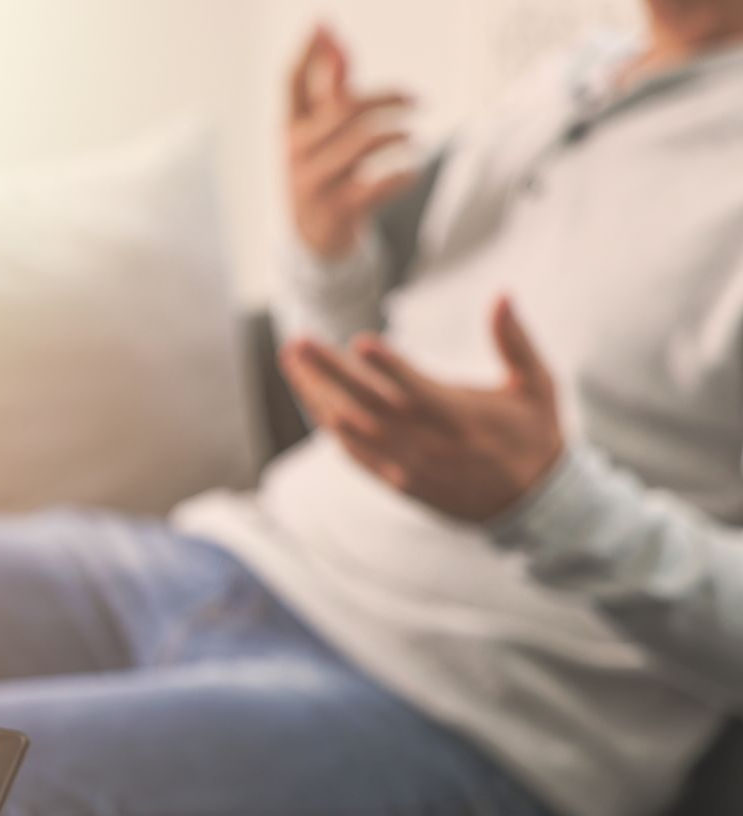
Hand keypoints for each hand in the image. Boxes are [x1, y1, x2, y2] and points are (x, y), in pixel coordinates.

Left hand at [280, 296, 564, 521]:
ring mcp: (406, 466)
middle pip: (367, 407)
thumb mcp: (537, 386)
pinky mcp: (395, 480)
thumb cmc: (533, 436)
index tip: (358, 341)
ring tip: (293, 361)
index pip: (417, 390)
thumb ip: (514, 342)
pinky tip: (311, 398)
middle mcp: (427, 445)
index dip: (388, 367)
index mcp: (461, 418)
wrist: (530, 506)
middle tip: (297, 343)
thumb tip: (501, 294)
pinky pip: (352, 452)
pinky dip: (329, 425)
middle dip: (327, 374)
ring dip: (316, 396)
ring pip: (350, 431)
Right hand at [286, 25, 417, 258]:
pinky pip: (373, 186)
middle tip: (416, 97)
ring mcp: (313, 184)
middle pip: (343, 109)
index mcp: (290, 128)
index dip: (307, 52)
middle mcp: (296, 153)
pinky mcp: (335, 211)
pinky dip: (399, 176)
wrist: (312, 240)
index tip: (321, 21)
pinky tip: (410, 171)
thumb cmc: (322, 173)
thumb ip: (328, 85)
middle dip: (385, 98)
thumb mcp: (318, 132)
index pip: (291, 83)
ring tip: (411, 134)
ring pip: (361, 144)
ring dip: (395, 133)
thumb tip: (330, 32)